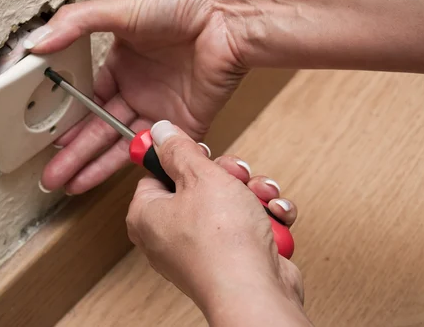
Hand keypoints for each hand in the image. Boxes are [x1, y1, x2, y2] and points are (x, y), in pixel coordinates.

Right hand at [25, 0, 247, 193]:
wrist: (227, 17)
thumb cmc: (180, 3)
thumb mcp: (119, 9)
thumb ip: (75, 24)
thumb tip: (36, 43)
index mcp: (123, 65)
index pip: (91, 101)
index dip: (71, 122)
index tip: (50, 139)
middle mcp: (140, 89)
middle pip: (101, 129)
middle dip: (75, 154)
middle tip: (52, 175)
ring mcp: (162, 109)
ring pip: (122, 145)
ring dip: (96, 166)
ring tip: (69, 184)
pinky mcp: (186, 125)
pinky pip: (157, 151)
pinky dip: (134, 164)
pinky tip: (112, 177)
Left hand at [126, 121, 309, 326]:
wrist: (255, 290)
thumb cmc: (221, 241)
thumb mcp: (199, 176)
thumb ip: (179, 150)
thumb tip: (160, 132)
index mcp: (148, 215)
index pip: (157, 174)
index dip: (183, 158)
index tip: (201, 151)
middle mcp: (169, 235)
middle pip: (197, 186)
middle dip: (227, 176)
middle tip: (237, 175)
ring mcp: (201, 249)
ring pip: (228, 203)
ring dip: (252, 194)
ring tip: (263, 197)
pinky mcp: (231, 259)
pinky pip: (246, 227)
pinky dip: (265, 219)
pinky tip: (275, 216)